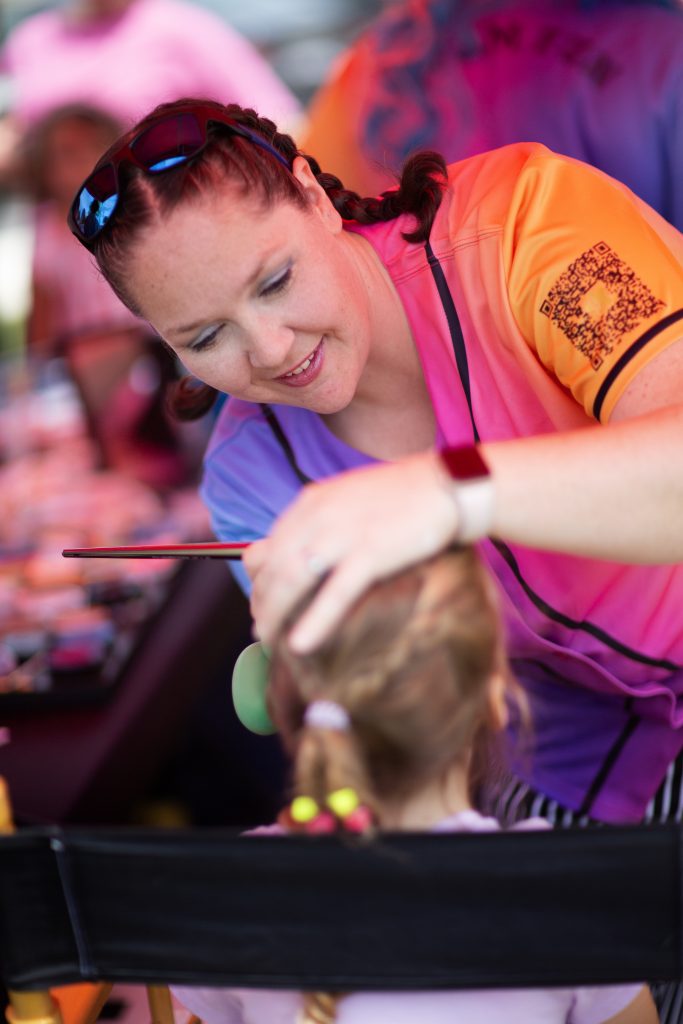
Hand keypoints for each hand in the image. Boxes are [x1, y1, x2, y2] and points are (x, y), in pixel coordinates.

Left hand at [243, 451, 461, 651]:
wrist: (448, 485)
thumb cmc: (401, 497)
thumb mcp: (348, 500)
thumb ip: (319, 522)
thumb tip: (299, 555)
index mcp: (311, 503)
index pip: (265, 548)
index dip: (257, 582)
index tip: (260, 605)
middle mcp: (318, 516)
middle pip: (273, 567)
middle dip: (263, 604)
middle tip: (262, 632)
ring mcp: (343, 534)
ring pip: (293, 579)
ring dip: (276, 615)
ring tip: (272, 643)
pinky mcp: (372, 552)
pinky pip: (335, 592)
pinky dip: (315, 620)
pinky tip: (301, 643)